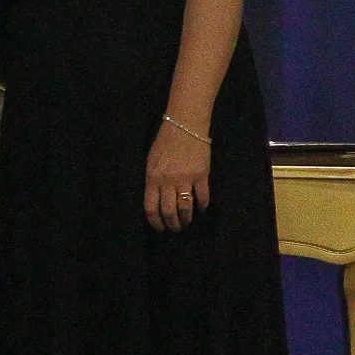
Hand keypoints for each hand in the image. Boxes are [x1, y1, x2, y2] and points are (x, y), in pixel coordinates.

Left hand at [144, 118, 209, 232]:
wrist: (185, 126)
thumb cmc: (165, 143)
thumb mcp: (151, 162)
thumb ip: (153, 182)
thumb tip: (156, 202)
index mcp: (153, 178)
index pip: (151, 207)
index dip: (155, 222)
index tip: (160, 228)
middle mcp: (168, 181)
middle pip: (169, 211)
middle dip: (172, 224)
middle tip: (176, 228)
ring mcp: (186, 178)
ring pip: (186, 207)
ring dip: (187, 219)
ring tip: (187, 222)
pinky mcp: (202, 175)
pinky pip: (202, 197)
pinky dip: (202, 206)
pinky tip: (202, 209)